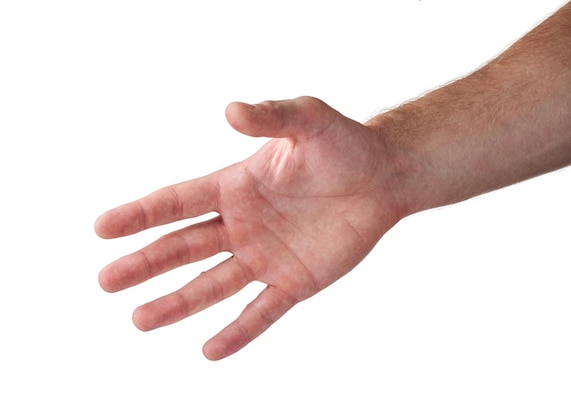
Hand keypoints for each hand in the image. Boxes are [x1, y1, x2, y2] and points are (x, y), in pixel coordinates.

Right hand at [95, 97, 405, 359]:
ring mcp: (265, 257)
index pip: (177, 202)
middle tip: (106, 281)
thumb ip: (270, 115)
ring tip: (139, 320)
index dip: (140, 215)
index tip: (102, 227)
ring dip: (177, 303)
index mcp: (235, 187)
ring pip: (212, 285)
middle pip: (183, 248)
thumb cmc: (343, 143)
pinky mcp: (294, 281)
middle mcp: (241, 225)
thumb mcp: (307, 120)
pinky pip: (261, 311)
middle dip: (145, 264)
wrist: (383, 177)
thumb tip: (230, 109)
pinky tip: (210, 350)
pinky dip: (238, 332)